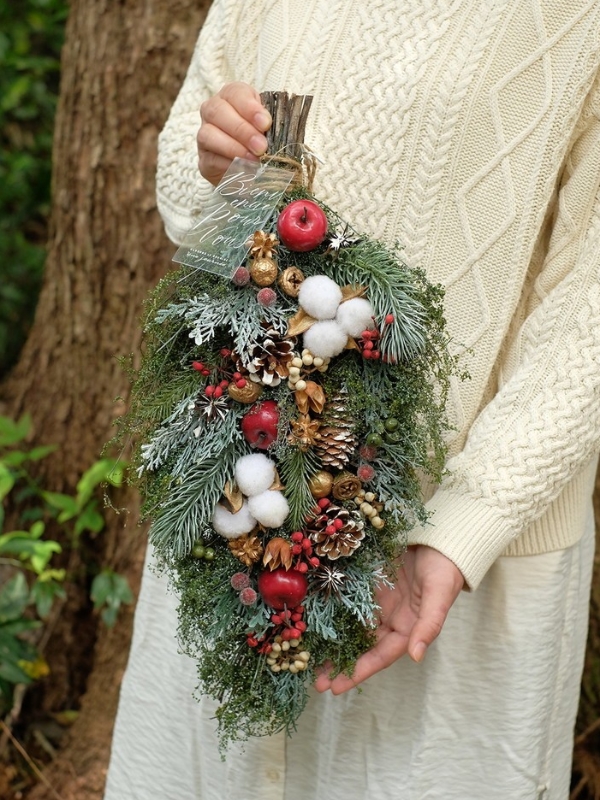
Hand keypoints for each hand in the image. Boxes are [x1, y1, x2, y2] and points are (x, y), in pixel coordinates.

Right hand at [197, 82, 271, 185]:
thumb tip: (271, 128)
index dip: (249, 107)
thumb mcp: (271, 128)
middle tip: (261, 146)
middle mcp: (213, 112)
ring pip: (208, 135)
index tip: (265, 123)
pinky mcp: (204, 160)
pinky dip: (228, 165)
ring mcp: (205, 135)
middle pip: (217, 111)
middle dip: (241, 130)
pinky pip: (211, 159)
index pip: (235, 93)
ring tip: (254, 159)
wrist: (253, 172)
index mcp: (231, 97)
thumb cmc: (263, 142)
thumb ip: (271, 124)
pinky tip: (244, 169)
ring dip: (233, 148)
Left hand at [314, 545, 464, 694]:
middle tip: (314, 682)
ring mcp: (377, 602)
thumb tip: (416, 656)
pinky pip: (347, 601)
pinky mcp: (368, 584)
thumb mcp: (439, 595)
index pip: (380, 656)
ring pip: (351, 627)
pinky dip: (332, 612)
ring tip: (308, 656)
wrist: (440, 537)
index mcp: (407, 629)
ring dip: (332, 642)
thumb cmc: (444, 568)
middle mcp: (390, 619)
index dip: (358, 672)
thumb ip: (429, 625)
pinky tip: (314, 619)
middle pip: (361, 646)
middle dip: (339, 664)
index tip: (335, 688)